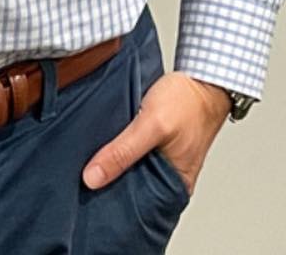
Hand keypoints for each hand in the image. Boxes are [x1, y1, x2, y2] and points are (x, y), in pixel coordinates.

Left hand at [82, 71, 230, 198]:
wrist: (202, 78)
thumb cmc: (188, 102)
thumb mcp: (152, 125)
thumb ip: (123, 152)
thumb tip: (93, 177)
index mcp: (172, 188)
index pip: (135, 207)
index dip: (110, 203)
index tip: (86, 195)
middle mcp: (166, 178)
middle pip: (129, 188)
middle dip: (108, 182)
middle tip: (84, 174)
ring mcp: (160, 160)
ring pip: (129, 169)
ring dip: (113, 161)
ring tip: (92, 157)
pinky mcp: (154, 144)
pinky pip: (131, 152)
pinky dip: (120, 147)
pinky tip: (107, 141)